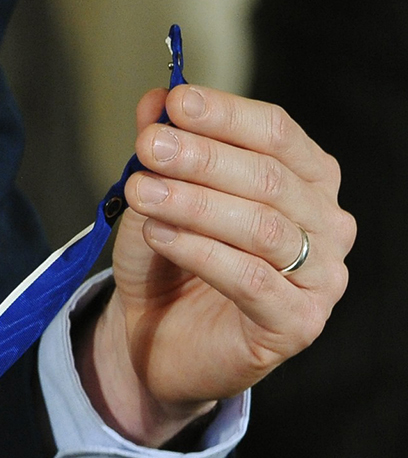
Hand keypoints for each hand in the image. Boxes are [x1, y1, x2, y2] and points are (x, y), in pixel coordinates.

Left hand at [84, 84, 354, 446]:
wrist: (156, 345)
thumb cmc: (170, 267)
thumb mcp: (158, 201)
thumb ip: (163, 153)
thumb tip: (155, 99)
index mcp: (309, 182)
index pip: (278, 134)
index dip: (227, 116)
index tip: (175, 103)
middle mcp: (328, 225)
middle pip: (270, 179)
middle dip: (204, 158)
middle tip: (150, 146)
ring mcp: (321, 277)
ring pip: (261, 228)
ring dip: (195, 204)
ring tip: (142, 190)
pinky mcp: (297, 323)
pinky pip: (250, 281)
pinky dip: (201, 252)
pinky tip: (159, 235)